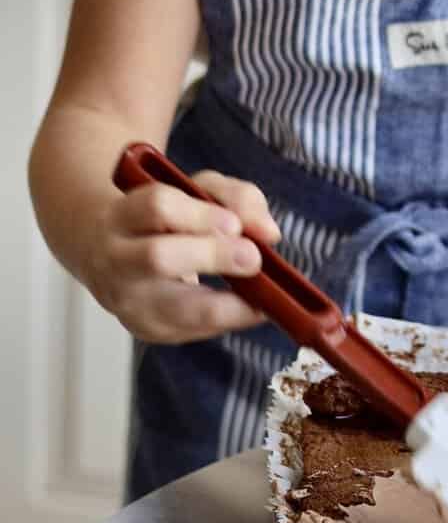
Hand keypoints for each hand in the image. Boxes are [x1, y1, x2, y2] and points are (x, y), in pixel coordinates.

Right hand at [87, 168, 281, 342]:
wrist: (104, 256)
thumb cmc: (162, 220)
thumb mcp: (196, 191)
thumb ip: (236, 199)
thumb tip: (268, 233)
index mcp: (123, 215)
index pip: (158, 208)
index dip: (201, 216)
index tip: (235, 225)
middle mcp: (116, 260)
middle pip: (158, 257)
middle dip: (212, 257)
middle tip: (252, 258)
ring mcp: (127, 302)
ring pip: (175, 309)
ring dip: (226, 304)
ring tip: (258, 296)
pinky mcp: (145, 330)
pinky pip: (193, 331)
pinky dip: (228, 320)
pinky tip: (249, 309)